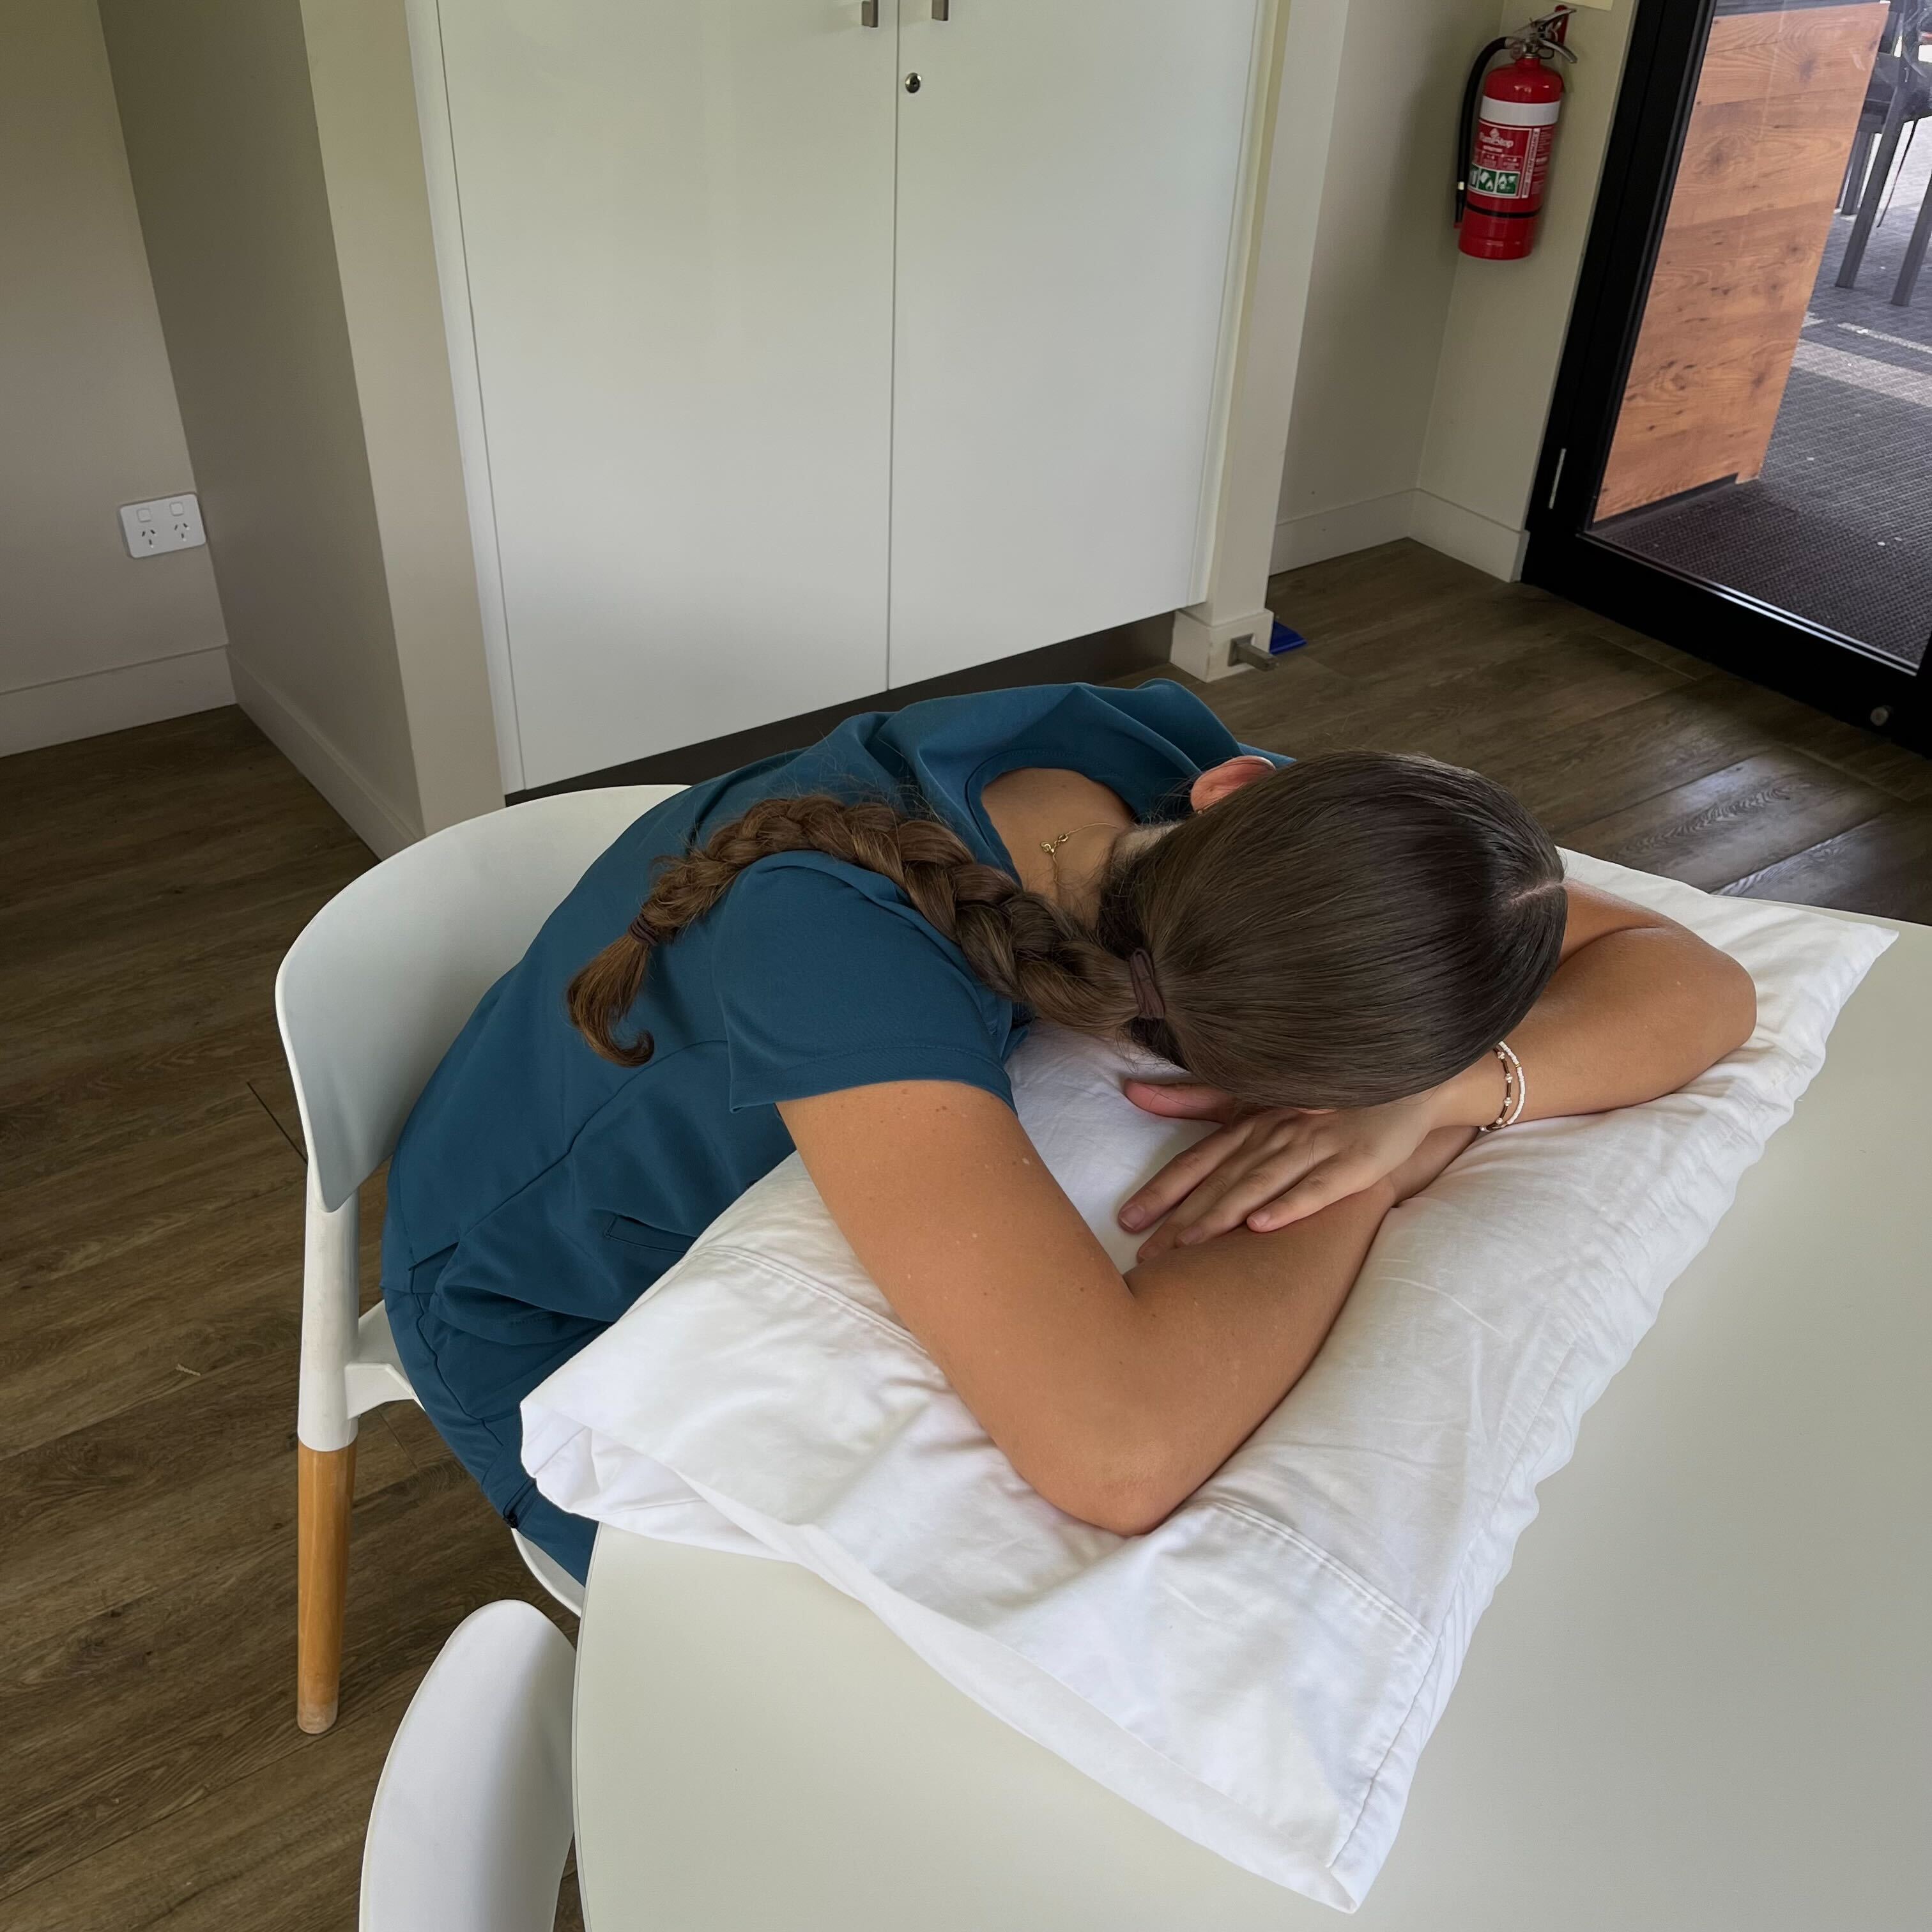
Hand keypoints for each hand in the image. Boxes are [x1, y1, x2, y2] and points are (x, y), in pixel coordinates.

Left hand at [1117, 1080, 1447, 1258]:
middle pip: (1220, 1181)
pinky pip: (1316, 1189)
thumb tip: (1132, 1090)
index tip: (1127, 1220)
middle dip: (1182, 1218)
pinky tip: (1261, 1226)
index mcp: (1249, 1124)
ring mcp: (1314, 1148)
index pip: (1197, 1161)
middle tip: (1147, 1256)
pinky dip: (1288, 1206)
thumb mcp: (1252, 1096)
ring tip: (1189, 1244)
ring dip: (1222, 1214)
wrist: (1398, 1085)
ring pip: (1259, 1184)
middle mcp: (1275, 1135)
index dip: (1162, 1191)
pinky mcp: (1353, 1164)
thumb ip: (1192, 1099)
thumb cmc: (1314, 1098)